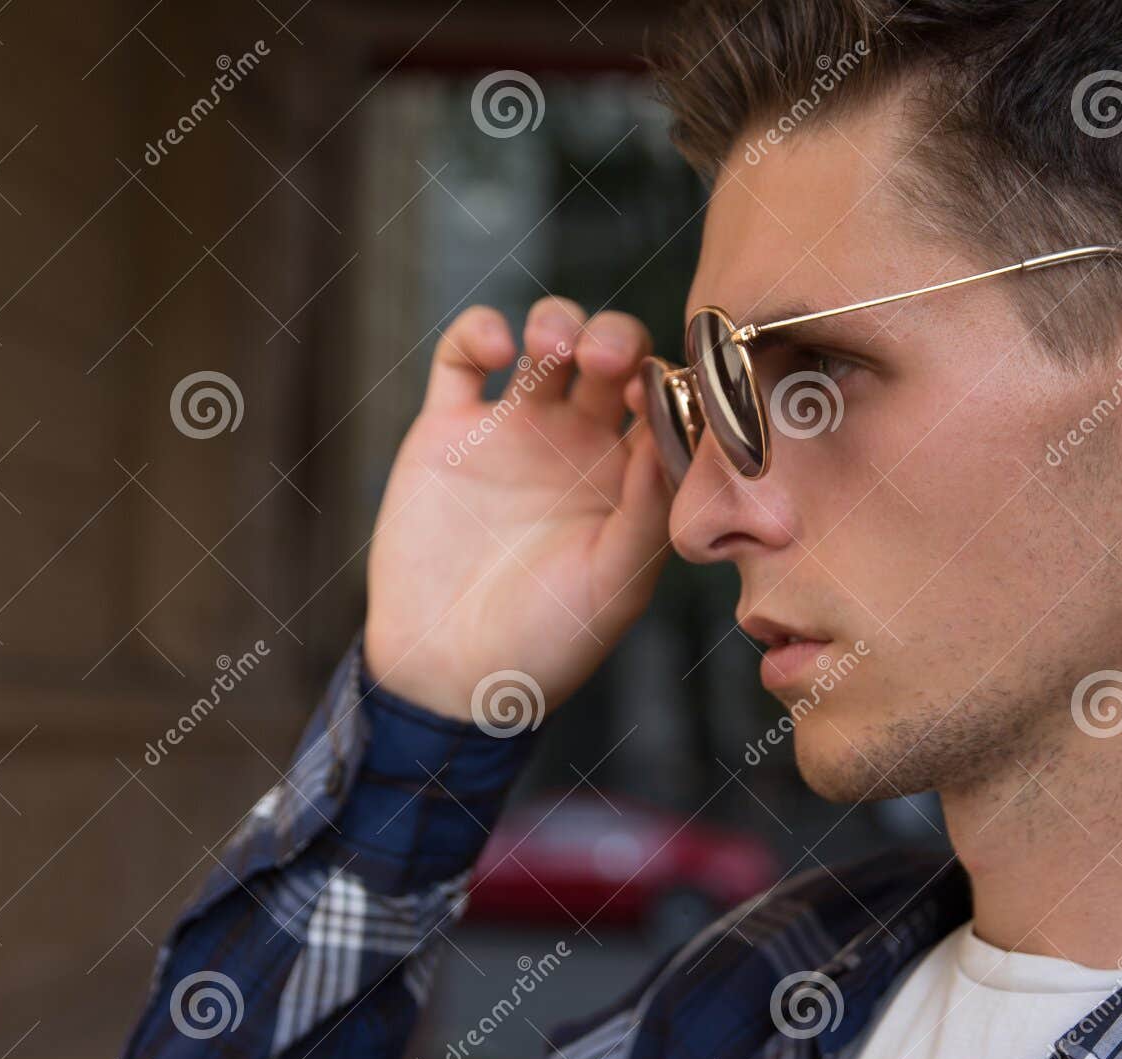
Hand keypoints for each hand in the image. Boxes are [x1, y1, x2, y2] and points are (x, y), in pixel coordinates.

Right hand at [363, 296, 671, 723]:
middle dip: (616, 339)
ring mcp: (513, 432)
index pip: (665, 401)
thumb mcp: (614, 584)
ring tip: (551, 347)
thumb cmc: (546, 642)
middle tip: (605, 359)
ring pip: (546, 341)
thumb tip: (673, 427)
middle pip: (612, 356)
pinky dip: (479, 330)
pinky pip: (463, 355)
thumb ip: (648, 507)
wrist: (449, 673)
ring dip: (558, 322)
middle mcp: (578, 446)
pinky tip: (495, 346)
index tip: (658, 390)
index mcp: (629, 478)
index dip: (669, 380)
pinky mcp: (448, 430)